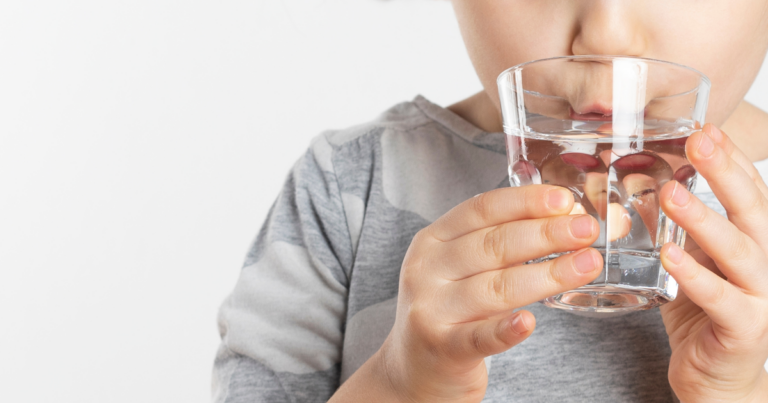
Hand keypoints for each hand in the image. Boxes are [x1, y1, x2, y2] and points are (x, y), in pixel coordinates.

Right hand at [373, 185, 602, 401]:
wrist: (413, 367)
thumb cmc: (451, 310)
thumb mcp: (464, 268)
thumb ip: (508, 245)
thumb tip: (570, 219)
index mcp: (434, 240)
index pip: (482, 209)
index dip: (526, 201)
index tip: (564, 199)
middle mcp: (427, 269)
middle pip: (493, 244)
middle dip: (546, 233)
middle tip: (587, 229)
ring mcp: (432, 308)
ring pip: (496, 287)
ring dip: (547, 274)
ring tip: (586, 264)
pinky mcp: (442, 347)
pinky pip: (478, 337)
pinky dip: (505, 329)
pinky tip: (529, 321)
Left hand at [658, 124, 767, 402]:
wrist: (720, 378)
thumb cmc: (705, 315)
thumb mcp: (688, 263)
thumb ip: (672, 231)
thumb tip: (640, 191)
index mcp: (754, 243)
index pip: (747, 192)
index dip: (728, 159)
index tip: (704, 127)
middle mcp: (766, 264)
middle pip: (752, 211)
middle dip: (725, 173)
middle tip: (698, 140)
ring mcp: (761, 297)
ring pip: (740, 252)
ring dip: (705, 220)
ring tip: (671, 194)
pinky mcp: (745, 329)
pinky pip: (721, 299)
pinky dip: (696, 276)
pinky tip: (671, 256)